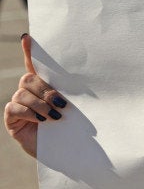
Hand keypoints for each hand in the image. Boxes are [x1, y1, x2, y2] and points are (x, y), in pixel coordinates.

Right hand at [3, 34, 67, 157]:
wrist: (65, 151)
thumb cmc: (73, 126)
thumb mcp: (74, 107)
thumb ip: (71, 93)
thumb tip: (87, 77)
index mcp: (45, 85)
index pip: (34, 64)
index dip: (29, 50)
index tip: (28, 37)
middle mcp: (29, 92)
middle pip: (30, 78)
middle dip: (46, 90)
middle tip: (61, 104)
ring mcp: (18, 104)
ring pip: (23, 92)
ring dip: (41, 104)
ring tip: (54, 116)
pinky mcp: (12, 118)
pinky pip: (15, 107)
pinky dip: (30, 112)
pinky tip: (41, 120)